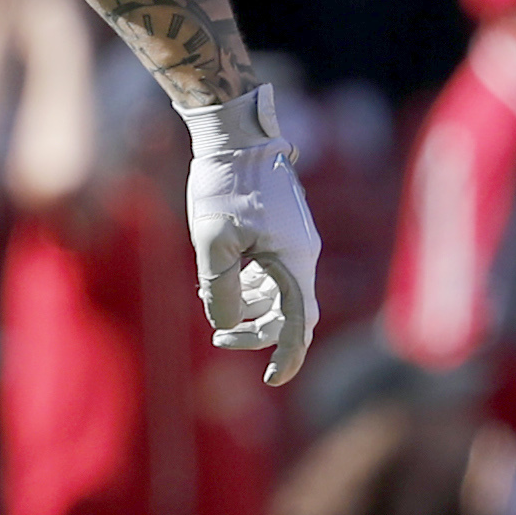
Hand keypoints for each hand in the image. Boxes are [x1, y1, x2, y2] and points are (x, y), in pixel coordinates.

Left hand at [184, 87, 320, 386]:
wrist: (236, 134)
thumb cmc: (224, 184)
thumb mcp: (212, 240)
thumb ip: (219, 287)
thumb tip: (226, 320)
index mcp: (294, 261)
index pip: (299, 323)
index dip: (288, 356)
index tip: (271, 380)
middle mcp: (303, 254)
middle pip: (291, 312)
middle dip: (259, 332)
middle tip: (220, 337)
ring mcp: (295, 241)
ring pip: (280, 292)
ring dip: (252, 308)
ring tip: (216, 306)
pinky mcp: (282, 229)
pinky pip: (274, 272)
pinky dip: (252, 285)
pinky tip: (223, 282)